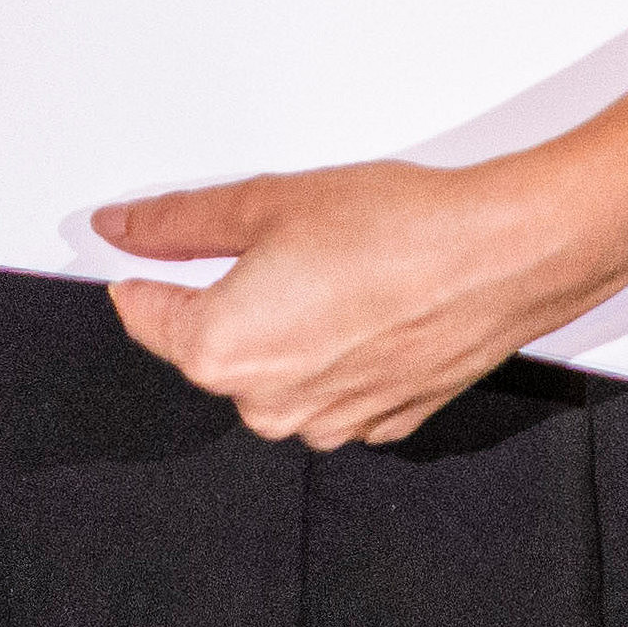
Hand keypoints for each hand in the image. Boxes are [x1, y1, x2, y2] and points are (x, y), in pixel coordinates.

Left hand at [96, 157, 600, 447]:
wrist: (501, 256)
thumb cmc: (397, 231)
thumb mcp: (263, 204)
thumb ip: (177, 222)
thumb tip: (126, 228)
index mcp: (224, 353)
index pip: (144, 317)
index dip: (146, 273)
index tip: (150, 252)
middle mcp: (270, 405)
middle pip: (211, 347)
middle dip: (226, 298)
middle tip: (275, 244)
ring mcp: (329, 422)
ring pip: (273, 370)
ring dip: (284, 326)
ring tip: (332, 269)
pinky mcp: (380, 423)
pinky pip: (327, 386)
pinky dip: (332, 350)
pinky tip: (362, 304)